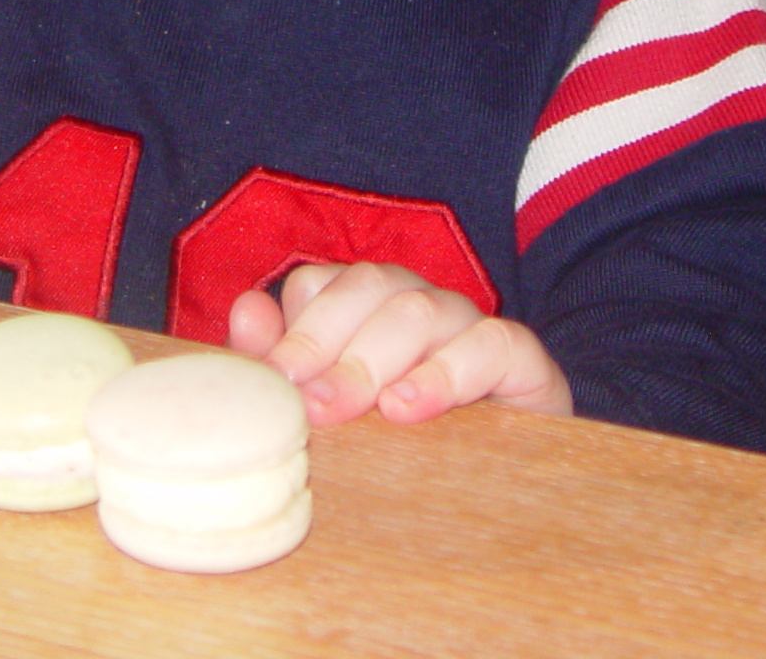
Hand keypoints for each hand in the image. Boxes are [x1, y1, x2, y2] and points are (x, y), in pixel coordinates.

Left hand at [227, 263, 572, 425]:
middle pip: (365, 289)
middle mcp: (412, 302)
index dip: (295, 329)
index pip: (318, 286)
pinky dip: (449, 371)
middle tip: (309, 404)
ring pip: (419, 311)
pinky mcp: (518, 356)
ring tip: (361, 409)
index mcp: (362, 307)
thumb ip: (286, 362)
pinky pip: (490, 342)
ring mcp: (465, 323)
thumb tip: (246, 312)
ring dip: (379, 358)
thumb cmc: (404, 438)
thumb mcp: (339, 409)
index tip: (275, 381)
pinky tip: (413, 406)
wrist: (506, 478)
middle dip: (327, 343)